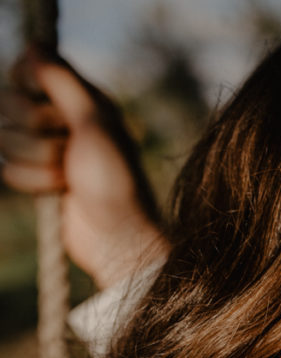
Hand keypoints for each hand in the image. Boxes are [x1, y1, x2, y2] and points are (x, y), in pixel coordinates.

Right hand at [0, 48, 166, 288]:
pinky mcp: (36, 177)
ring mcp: (46, 148)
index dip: (26, 84)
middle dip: (34, 130)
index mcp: (81, 99)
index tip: (47, 103)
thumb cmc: (115, 179)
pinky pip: (7, 168)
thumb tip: (34, 44)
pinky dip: (33, 181)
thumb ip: (62, 81)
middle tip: (68, 147)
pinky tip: (59, 191)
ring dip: (37, 160)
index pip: (26, 69)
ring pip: (4, 137)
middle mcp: (62, 119)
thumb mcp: (94, 123)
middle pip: (7, 102)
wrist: (117, 235)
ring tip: (68, 174)